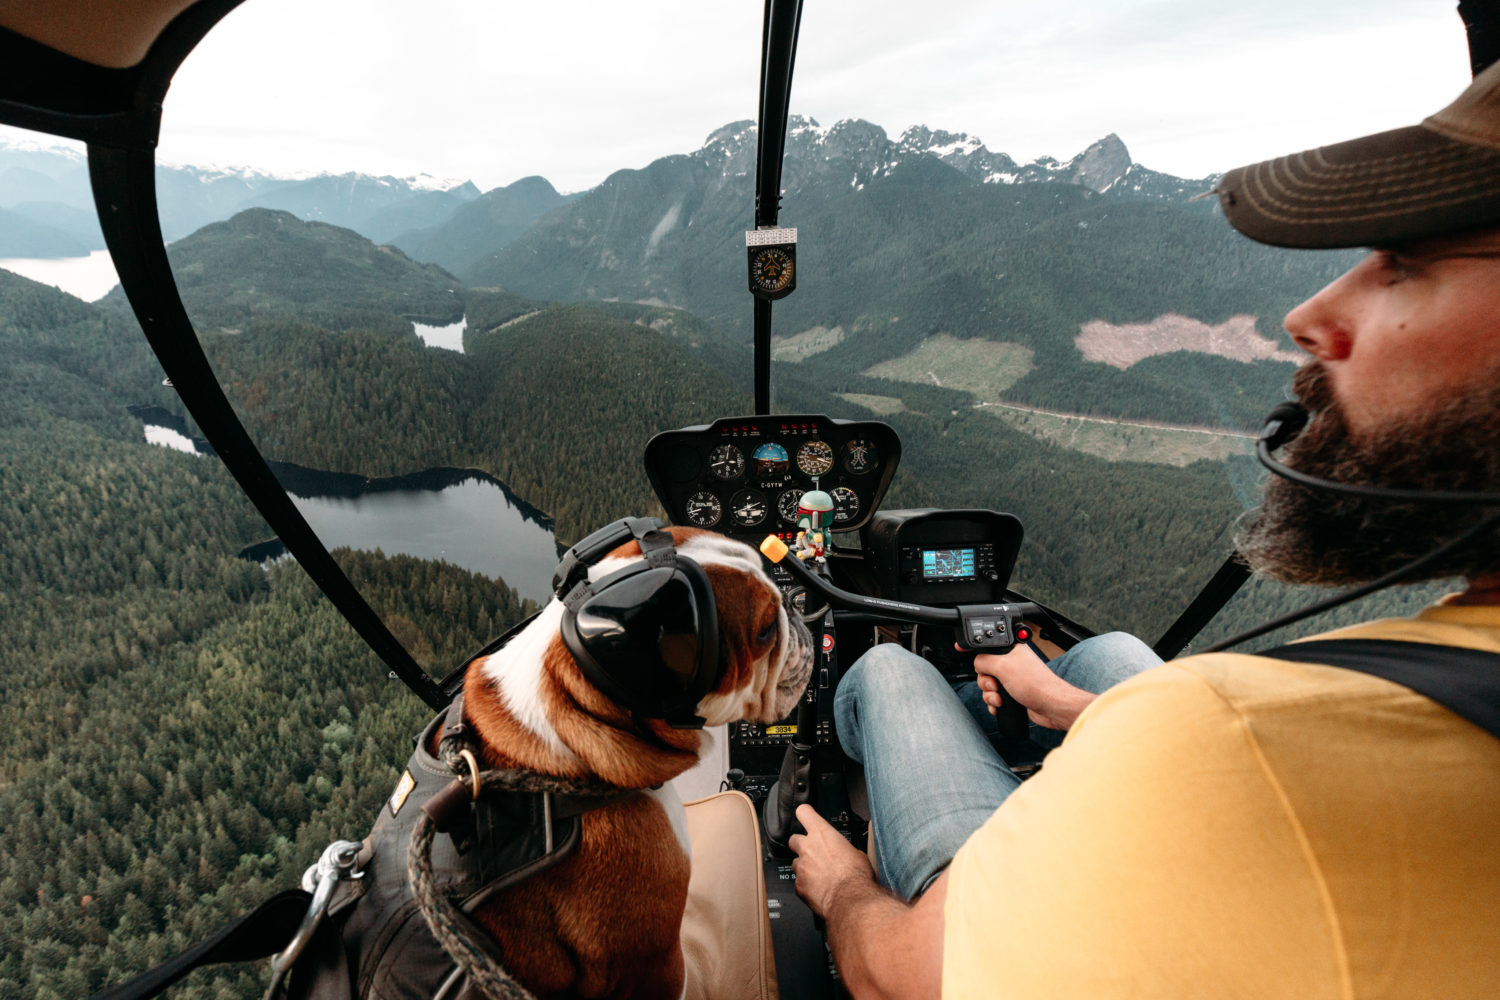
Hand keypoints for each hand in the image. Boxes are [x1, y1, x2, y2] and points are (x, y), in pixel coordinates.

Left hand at [788, 804, 875, 917]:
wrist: (850, 899)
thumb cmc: (856, 877)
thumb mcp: (857, 854)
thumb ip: (842, 848)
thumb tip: (844, 853)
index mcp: (823, 835)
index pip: (804, 813)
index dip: (804, 814)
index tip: (805, 815)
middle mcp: (808, 848)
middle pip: (794, 839)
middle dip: (801, 845)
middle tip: (812, 852)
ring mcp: (801, 867)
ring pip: (796, 863)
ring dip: (805, 868)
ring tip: (820, 876)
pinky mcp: (798, 886)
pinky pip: (799, 883)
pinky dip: (807, 886)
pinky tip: (819, 890)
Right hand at [969, 642, 1093, 731]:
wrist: (1050, 707)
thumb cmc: (1036, 684)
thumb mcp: (1003, 666)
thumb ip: (984, 661)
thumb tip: (977, 663)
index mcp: (1010, 649)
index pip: (987, 645)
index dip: (973, 647)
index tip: (960, 648)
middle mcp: (1011, 662)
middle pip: (983, 668)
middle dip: (985, 680)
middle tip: (995, 684)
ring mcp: (1012, 679)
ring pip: (987, 685)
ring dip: (990, 694)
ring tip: (1001, 698)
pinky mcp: (1013, 694)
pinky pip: (994, 697)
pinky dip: (994, 703)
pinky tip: (1002, 706)